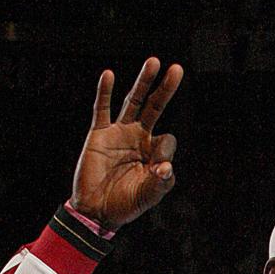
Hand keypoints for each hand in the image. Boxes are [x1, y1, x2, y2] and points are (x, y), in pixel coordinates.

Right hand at [70, 57, 183, 228]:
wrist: (97, 211)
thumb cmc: (125, 205)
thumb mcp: (148, 196)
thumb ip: (161, 182)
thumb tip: (165, 166)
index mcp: (154, 153)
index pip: (167, 139)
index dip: (164, 150)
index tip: (157, 168)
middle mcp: (138, 138)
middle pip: (154, 107)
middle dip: (165, 90)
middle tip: (177, 69)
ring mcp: (119, 133)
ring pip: (133, 101)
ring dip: (143, 82)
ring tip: (154, 62)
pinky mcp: (99, 134)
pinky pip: (102, 109)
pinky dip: (104, 92)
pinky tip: (109, 75)